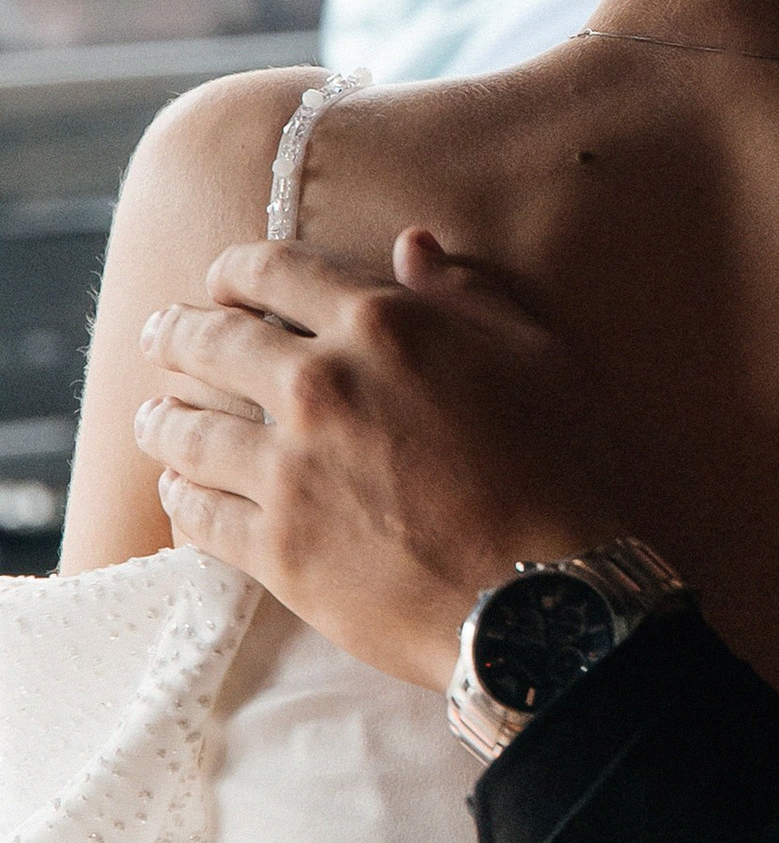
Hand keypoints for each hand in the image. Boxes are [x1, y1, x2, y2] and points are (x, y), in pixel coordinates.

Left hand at [137, 227, 625, 690]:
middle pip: (208, 341)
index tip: (223, 284)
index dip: (234, 271)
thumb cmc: (558, 470)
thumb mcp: (535, 357)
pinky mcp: (276, 547)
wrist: (542, 597)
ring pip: (187, 429)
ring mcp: (289, 470)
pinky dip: (179, 497)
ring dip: (163, 418)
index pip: (270, 270)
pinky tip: (179, 492)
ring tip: (156, 419)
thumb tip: (411, 245)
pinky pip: (197, 512)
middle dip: (175, 334)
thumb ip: (468, 294)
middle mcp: (320, 385)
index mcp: (381, 325)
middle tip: (161, 338)